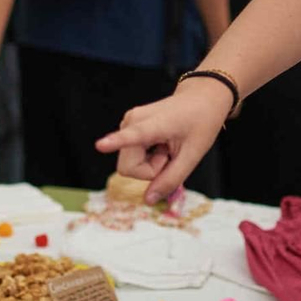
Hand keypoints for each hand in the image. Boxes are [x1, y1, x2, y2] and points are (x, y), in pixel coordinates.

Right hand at [93, 77, 231, 202]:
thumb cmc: (200, 123)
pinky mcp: (127, 127)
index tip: (100, 145)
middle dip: (150, 171)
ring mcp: (127, 123)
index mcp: (152, 124)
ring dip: (149, 164)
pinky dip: (147, 157)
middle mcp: (132, 121)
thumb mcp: (192, 155)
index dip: (114, 142)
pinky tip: (160, 144)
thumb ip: (170, 179)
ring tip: (167, 147)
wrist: (200, 99)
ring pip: (129, 163)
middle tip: (169, 155)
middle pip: (128, 166)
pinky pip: (131, 156)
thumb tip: (148, 201)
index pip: (131, 136)